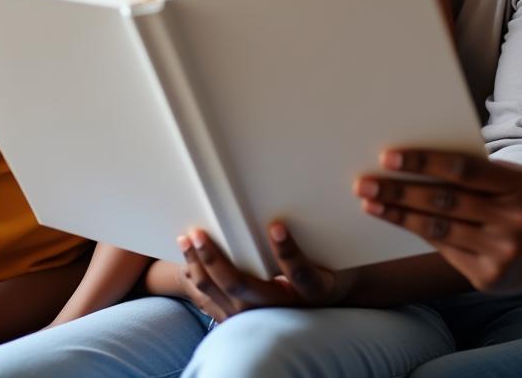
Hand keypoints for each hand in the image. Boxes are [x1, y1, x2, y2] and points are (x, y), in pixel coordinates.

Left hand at [176, 223, 349, 321]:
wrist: (327, 302)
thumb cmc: (329, 267)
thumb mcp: (334, 253)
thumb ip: (319, 234)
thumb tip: (309, 201)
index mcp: (313, 290)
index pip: (301, 273)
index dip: (288, 252)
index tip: (277, 226)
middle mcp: (283, 309)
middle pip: (243, 287)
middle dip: (216, 260)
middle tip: (200, 233)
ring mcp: (260, 317)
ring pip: (221, 296)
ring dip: (200, 267)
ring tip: (187, 240)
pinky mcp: (243, 320)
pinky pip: (211, 304)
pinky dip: (196, 281)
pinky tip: (188, 262)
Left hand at [355, 149, 521, 296]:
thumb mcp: (512, 180)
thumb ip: (474, 171)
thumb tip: (413, 159)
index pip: (463, 169)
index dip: (422, 162)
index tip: (387, 157)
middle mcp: (516, 220)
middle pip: (445, 200)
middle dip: (399, 190)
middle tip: (364, 181)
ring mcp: (503, 253)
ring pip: (438, 228)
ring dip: (398, 214)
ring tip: (368, 201)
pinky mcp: (488, 277)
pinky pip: (443, 249)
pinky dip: (414, 232)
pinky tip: (392, 220)